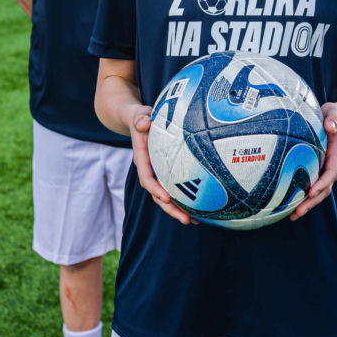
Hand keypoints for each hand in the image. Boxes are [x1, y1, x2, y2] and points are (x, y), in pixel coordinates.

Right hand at [128, 105, 193, 224]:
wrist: (140, 121)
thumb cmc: (142, 118)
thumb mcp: (140, 115)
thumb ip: (140, 119)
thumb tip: (144, 123)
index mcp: (142, 159)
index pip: (147, 178)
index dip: (156, 189)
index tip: (166, 198)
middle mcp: (149, 171)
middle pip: (157, 195)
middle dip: (171, 209)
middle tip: (186, 219)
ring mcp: (157, 174)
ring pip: (165, 197)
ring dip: (178, 210)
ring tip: (194, 221)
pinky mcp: (165, 174)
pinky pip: (173, 190)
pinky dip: (183, 201)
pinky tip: (197, 210)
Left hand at [291, 102, 336, 220]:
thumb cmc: (334, 115)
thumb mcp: (335, 112)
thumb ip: (334, 118)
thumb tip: (330, 125)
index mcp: (335, 153)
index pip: (331, 172)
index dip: (323, 183)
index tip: (312, 192)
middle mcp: (331, 164)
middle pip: (325, 188)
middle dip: (312, 202)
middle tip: (298, 212)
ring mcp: (324, 168)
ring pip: (318, 191)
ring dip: (307, 204)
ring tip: (292, 216)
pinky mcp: (316, 169)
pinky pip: (311, 185)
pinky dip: (302, 197)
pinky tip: (288, 205)